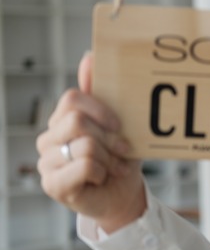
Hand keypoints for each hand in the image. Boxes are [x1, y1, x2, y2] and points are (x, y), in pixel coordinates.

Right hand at [36, 52, 145, 232]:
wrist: (123, 195)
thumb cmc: (119, 158)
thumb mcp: (117, 122)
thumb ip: (101, 91)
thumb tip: (89, 55)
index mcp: (61, 120)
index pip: (72, 99)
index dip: (101, 110)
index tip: (119, 125)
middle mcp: (48, 138)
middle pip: (78, 121)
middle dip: (109, 137)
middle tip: (122, 150)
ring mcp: (46, 162)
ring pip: (85, 144)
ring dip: (109, 157)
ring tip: (114, 167)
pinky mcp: (52, 184)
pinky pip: (84, 166)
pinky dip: (102, 172)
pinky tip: (102, 178)